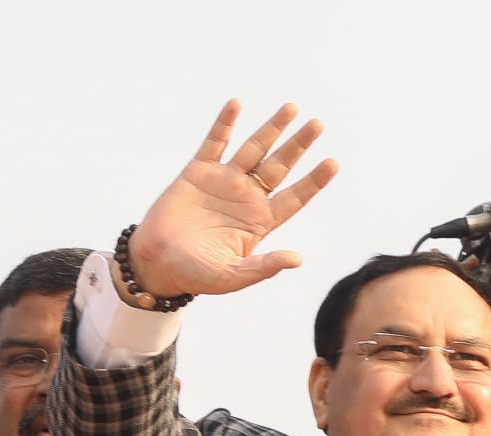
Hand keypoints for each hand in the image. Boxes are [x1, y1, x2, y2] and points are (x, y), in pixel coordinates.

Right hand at [125, 99, 338, 297]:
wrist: (158, 263)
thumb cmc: (197, 275)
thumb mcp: (233, 276)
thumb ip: (264, 267)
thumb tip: (297, 259)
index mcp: (260, 222)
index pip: (294, 197)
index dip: (314, 181)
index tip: (333, 163)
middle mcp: (247, 198)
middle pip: (280, 166)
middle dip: (298, 145)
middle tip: (317, 125)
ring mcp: (224, 182)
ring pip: (253, 149)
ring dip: (272, 128)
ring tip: (291, 108)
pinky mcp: (198, 172)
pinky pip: (214, 142)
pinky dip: (225, 124)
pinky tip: (237, 104)